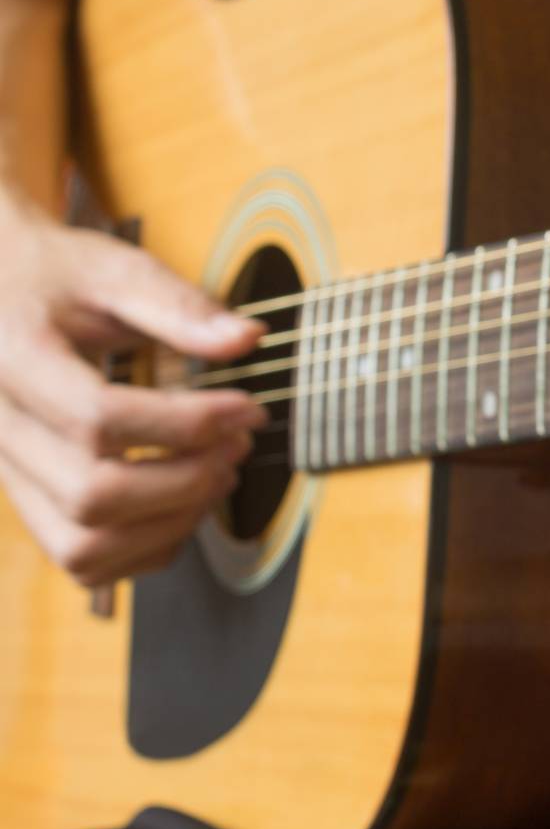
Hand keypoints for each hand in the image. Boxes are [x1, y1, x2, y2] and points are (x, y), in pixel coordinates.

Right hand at [0, 197, 265, 585]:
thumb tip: (247, 339)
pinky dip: (146, 549)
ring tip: (218, 476)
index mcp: (14, 361)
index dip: (188, 423)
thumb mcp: (109, 267)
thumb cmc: (50, 275)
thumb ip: (177, 305)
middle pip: (92, 496)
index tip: (247, 407)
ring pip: (82, 547)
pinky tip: (187, 503)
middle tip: (237, 445)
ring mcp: (10, 473)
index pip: (98, 418)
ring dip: (169, 524)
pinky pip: (84, 560)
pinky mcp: (30, 498)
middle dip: (185, 480)